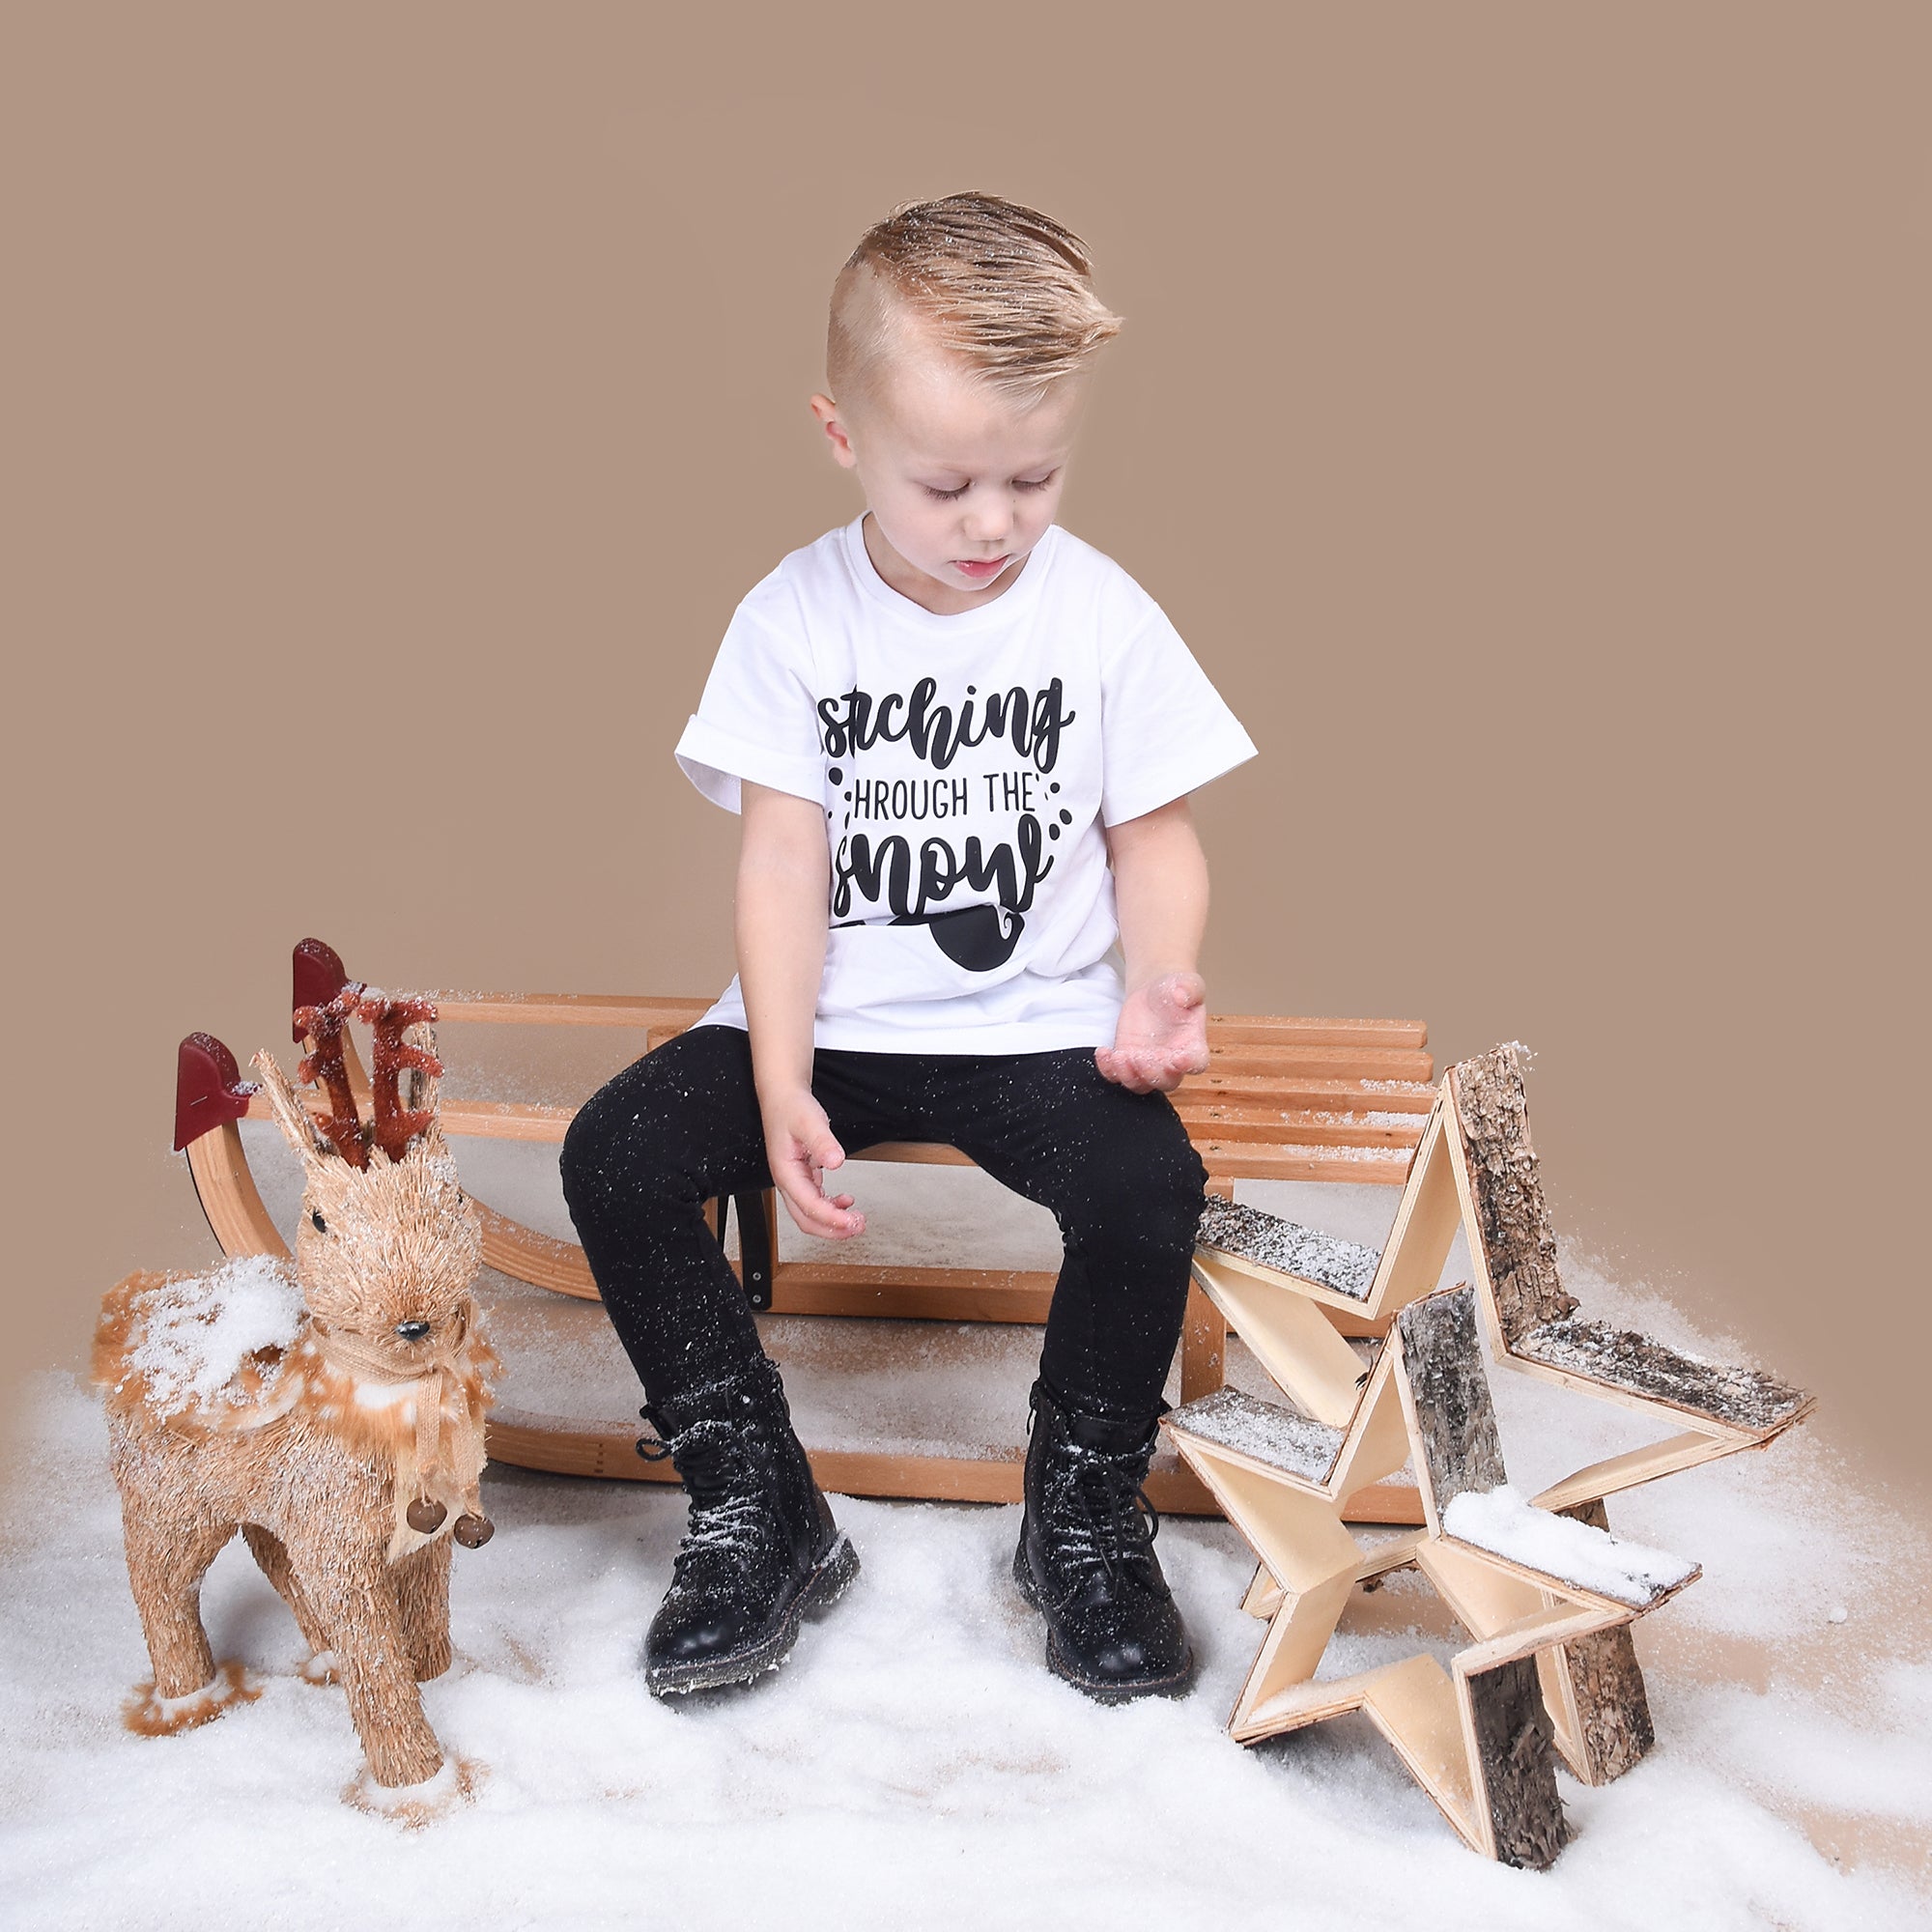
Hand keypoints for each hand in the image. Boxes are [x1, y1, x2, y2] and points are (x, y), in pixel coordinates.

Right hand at [761, 1089, 864, 1239]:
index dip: (832, 1218)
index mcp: (786, 1172)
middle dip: (832, 1229)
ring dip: (832, 1222)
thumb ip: (822, 1142)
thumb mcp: (809, 1121)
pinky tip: (845, 1202)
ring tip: (856, 1220)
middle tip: (858, 1227)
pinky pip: (815, 1201)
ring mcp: (794, 1180)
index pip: (809, 1206)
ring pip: (810, 1214)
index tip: (853, 1221)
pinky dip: (831, 1207)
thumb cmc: (791, 1107)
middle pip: (806, 1220)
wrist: (783, 1096)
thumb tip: (835, 1161)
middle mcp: (788, 1181)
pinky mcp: (802, 1176)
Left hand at [1095, 971, 1209, 1093]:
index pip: (1196, 1063)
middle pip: (1166, 1082)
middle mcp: (1171, 1062)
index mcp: (1193, 1045)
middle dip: (1152, 1074)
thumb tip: (1182, 996)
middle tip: (1141, 1058)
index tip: (1178, 1059)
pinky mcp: (1127, 1061)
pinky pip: (1116, 1075)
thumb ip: (1189, 988)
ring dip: (1128, 1076)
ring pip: (1140, 1084)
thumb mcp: (1186, 983)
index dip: (1189, 1065)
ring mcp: (1148, 1064)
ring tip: (1119, 1056)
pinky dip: (1107, 1070)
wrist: (1153, 993)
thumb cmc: (1175, 990)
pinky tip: (1104, 1052)